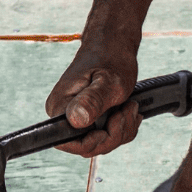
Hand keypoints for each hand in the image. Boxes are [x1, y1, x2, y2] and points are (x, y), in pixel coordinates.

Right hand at [46, 42, 139, 156]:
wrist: (114, 44)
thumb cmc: (111, 57)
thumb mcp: (109, 81)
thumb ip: (93, 101)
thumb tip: (76, 119)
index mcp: (60, 107)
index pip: (69, 144)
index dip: (95, 142)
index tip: (113, 121)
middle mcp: (63, 115)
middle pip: (88, 147)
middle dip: (115, 134)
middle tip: (129, 108)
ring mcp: (76, 117)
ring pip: (101, 143)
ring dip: (122, 129)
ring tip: (131, 105)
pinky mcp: (89, 118)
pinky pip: (107, 136)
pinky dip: (123, 126)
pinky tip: (129, 109)